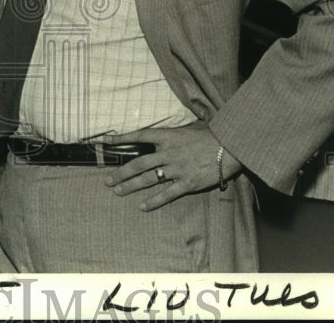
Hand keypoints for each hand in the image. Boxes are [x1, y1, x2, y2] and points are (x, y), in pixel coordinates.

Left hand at [101, 125, 241, 210]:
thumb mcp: (190, 126)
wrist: (229, 147)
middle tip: (108, 180)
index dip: (120, 138)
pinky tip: (142, 206)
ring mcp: (176, 169)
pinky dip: (153, 201)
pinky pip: (166, 194)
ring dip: (131, 186)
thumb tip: (167, 129)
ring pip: (148, 179)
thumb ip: (176, 130)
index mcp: (167, 137)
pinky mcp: (187, 183)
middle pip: (138, 163)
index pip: (139, 136)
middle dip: (121, 172)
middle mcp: (168, 153)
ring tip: (118, 191)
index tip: (104, 141)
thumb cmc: (211, 135)